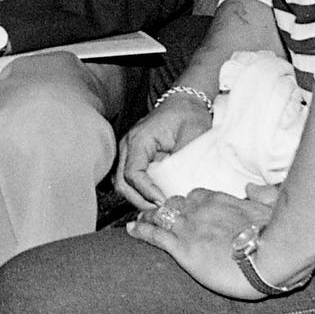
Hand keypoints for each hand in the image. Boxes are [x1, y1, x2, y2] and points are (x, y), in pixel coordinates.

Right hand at [115, 95, 214, 209]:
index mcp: (140, 138)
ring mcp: (128, 150)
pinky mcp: (134, 155)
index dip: (147, 192)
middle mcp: (128, 144)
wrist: (185, 102)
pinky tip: (154, 198)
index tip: (164, 202)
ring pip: (121, 182)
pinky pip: (129, 178)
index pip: (133, 173)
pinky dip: (138, 191)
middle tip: (161, 211)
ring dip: (137, 198)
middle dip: (140, 200)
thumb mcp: (192, 136)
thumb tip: (180, 188)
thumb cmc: (189, 115)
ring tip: (158, 207)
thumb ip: (184, 161)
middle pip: (122, 182)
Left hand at [125, 187, 272, 298]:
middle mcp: (201, 209)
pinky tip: (130, 230)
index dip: (189, 202)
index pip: (197, 195)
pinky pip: (154, 235)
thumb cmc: (278, 238)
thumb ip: (263, 193)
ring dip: (148, 217)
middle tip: (156, 213)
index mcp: (221, 200)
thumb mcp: (274, 208)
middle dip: (165, 208)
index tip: (185, 207)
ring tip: (138, 220)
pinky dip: (140, 231)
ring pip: (160, 216)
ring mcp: (189, 227)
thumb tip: (251, 187)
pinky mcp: (182, 248)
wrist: (272, 259)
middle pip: (175, 203)